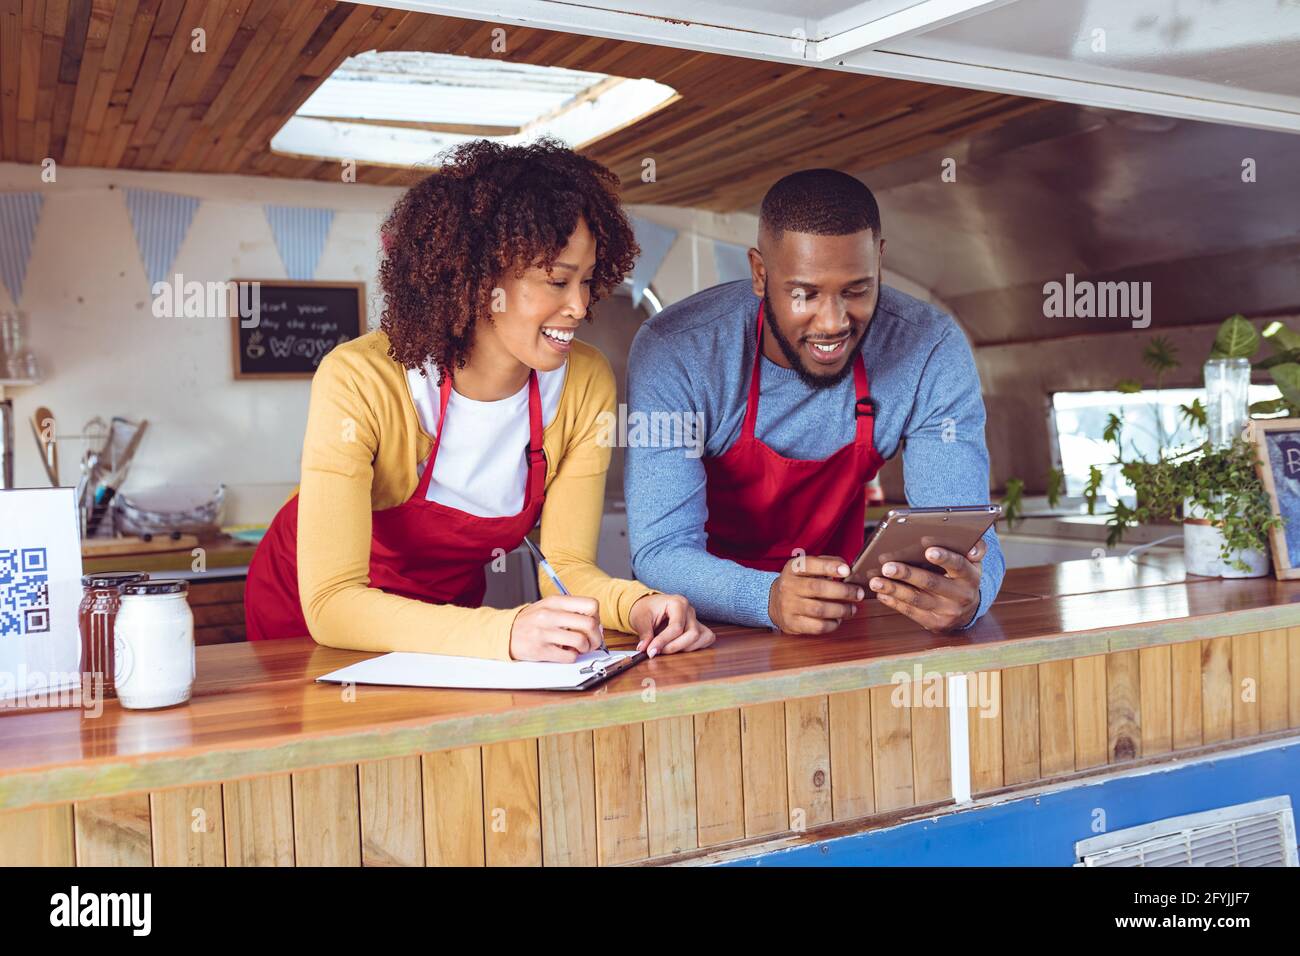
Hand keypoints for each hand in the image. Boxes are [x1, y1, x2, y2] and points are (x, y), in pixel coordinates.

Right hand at [509, 595, 602, 661]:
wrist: (506, 632)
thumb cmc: (533, 621)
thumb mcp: (549, 607)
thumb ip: (571, 611)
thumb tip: (596, 625)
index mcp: (555, 601)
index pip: (590, 605)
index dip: (596, 617)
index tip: (592, 624)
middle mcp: (550, 615)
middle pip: (589, 624)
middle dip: (596, 636)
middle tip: (592, 641)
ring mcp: (544, 633)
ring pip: (581, 641)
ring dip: (585, 648)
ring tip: (579, 648)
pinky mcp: (541, 650)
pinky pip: (569, 657)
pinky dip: (572, 657)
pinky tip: (566, 652)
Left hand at [630, 594, 714, 657]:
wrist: (649, 606)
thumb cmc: (646, 609)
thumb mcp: (640, 619)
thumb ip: (644, 634)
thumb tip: (644, 649)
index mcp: (677, 602)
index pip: (676, 627)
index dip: (663, 642)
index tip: (651, 651)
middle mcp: (690, 610)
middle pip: (692, 634)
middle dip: (674, 647)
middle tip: (656, 651)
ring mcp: (696, 619)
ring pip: (700, 638)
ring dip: (683, 648)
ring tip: (665, 648)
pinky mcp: (699, 627)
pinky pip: (705, 639)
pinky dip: (695, 647)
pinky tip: (680, 647)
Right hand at [768, 555, 865, 634]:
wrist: (773, 602)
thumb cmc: (798, 583)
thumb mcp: (806, 568)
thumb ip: (825, 563)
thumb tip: (846, 567)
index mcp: (793, 569)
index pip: (810, 564)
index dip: (829, 566)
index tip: (846, 570)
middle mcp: (788, 586)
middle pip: (818, 588)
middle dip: (843, 591)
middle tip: (858, 594)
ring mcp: (789, 606)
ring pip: (819, 609)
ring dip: (841, 610)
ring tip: (852, 609)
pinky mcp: (792, 623)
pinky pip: (816, 626)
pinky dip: (832, 624)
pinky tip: (838, 620)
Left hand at [869, 539, 986, 631]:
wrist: (967, 610)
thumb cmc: (962, 576)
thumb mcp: (972, 562)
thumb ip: (974, 547)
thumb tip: (974, 547)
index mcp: (971, 576)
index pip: (958, 565)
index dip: (944, 558)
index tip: (928, 550)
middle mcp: (962, 596)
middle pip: (932, 583)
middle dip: (908, 574)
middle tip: (887, 566)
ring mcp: (948, 612)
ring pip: (917, 600)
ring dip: (894, 589)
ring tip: (876, 580)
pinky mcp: (935, 624)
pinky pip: (911, 613)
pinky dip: (894, 602)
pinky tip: (881, 593)